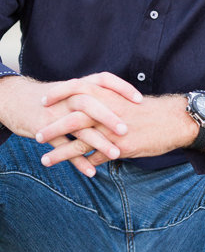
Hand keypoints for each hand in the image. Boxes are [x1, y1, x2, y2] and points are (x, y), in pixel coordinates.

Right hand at [0, 73, 141, 176]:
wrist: (17, 101)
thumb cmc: (52, 98)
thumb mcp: (73, 90)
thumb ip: (95, 94)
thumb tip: (122, 101)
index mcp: (79, 86)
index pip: (104, 79)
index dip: (122, 88)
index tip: (139, 100)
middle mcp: (68, 98)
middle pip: (91, 104)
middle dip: (109, 117)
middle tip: (126, 130)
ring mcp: (56, 114)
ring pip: (79, 128)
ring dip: (98, 143)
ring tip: (116, 154)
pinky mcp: (45, 131)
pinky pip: (63, 147)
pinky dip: (78, 161)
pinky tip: (92, 172)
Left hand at [36, 83, 197, 170]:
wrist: (174, 120)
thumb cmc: (150, 110)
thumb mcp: (125, 99)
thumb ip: (106, 101)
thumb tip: (89, 104)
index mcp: (108, 96)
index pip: (76, 90)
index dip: (58, 94)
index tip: (43, 101)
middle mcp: (107, 113)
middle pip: (72, 119)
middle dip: (52, 128)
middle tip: (37, 134)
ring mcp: (112, 132)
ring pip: (80, 143)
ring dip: (60, 153)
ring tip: (45, 161)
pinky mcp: (121, 148)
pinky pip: (97, 158)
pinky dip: (84, 165)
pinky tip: (76, 171)